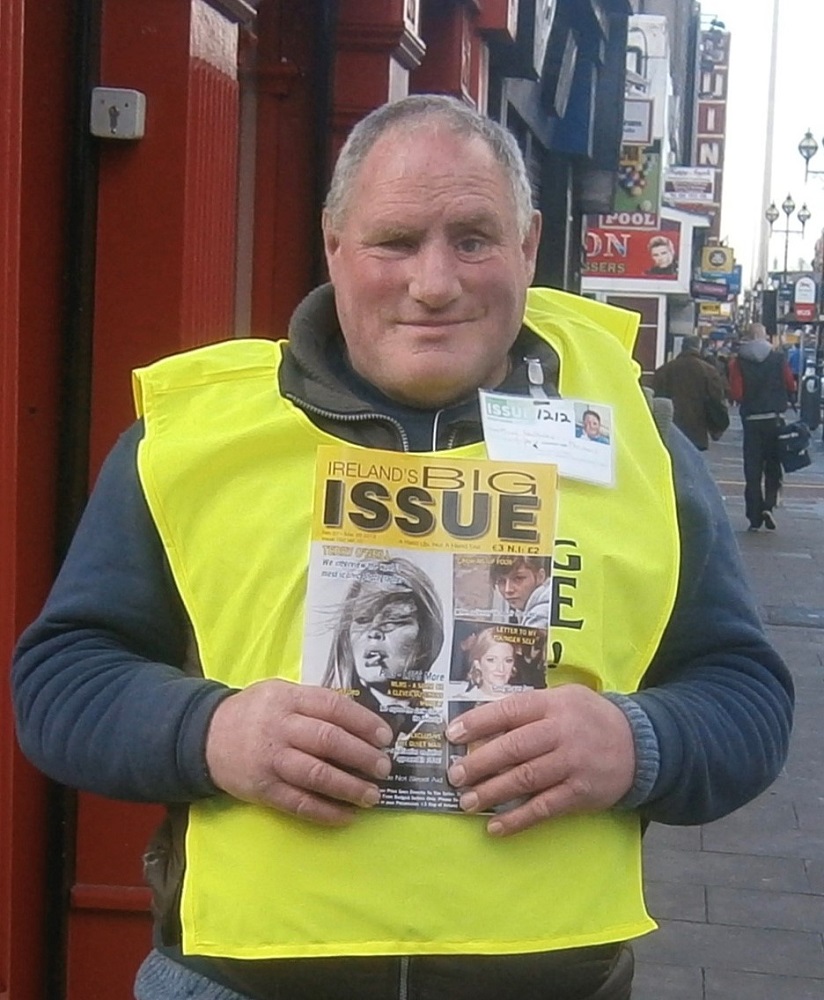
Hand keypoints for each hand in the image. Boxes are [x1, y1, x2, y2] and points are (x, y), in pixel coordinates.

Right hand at [205, 679, 392, 825]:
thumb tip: (361, 722)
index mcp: (288, 699)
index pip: (333, 707)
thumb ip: (315, 703)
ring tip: (372, 796)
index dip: (363, 722)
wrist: (206, 737)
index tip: (385, 736)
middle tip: (384, 768)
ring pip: (316, 775)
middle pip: (328, 741)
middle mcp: (280, 728)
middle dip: (362, 756)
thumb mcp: (282, 693)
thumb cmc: (256, 713)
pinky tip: (347, 815)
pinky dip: (325, 812)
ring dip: (349, 788)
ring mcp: (271, 761)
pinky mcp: (263, 790)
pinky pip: (299, 803)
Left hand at [446, 685, 634, 836]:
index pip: (509, 710)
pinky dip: (517, 819)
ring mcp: (572, 764)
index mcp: (553, 704)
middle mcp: (562, 732)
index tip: (452, 734)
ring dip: (492, 792)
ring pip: (525, 779)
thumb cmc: (589, 718)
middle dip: (480, 762)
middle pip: (514, 747)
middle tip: (455, 775)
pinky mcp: (580, 793)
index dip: (478, 722)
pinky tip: (495, 827)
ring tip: (467, 801)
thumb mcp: (564, 699)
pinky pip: (543, 808)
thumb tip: (482, 724)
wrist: (640, 745)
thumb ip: (529, 708)